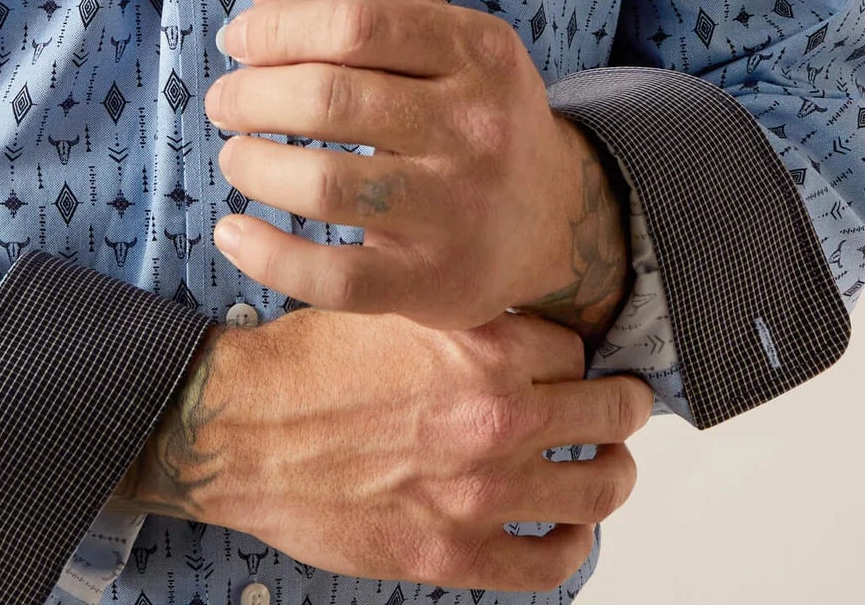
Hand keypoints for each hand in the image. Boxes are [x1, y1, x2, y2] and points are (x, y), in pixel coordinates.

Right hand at [117, 302, 651, 592]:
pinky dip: (574, 543)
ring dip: (613, 471)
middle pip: (607, 410)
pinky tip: (567, 526)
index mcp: (475, 345)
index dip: (574, 349)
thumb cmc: (302, 367)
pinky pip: (552, 561)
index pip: (573, 344)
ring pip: (599, 486)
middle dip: (621, 403)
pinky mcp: (456, 555)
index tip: (575, 357)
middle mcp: (493, 416)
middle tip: (622, 403)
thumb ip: (454, 313)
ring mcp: (481, 493)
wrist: (242, 432)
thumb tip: (505, 315)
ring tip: (608, 464)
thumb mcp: (386, 303)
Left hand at [204, 0, 629, 333]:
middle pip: (329, 98)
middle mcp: (479, 127)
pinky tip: (233, 231)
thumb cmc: (466, 109)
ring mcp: (460, 210)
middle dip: (252, 96)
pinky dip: (268, 256)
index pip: (354, 24)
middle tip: (224, 103)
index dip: (277, 29)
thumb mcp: (435, 39)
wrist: (553, 217)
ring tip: (235, 157)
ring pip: (325, 186)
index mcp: (479, 50)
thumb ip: (353, 5)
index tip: (238, 41)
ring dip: (253, 166)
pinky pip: (336, 278)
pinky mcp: (436, 283)